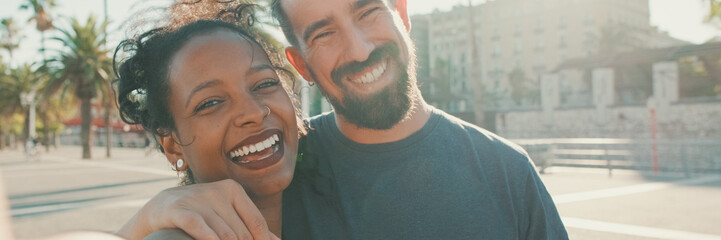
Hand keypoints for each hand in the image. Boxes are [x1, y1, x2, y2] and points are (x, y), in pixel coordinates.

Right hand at [117, 179, 279, 239]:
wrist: (161, 208)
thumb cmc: (201, 212)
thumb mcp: (226, 213)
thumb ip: (249, 225)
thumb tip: (276, 239)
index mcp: (233, 190)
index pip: (256, 222)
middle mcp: (217, 191)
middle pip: (241, 233)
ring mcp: (198, 199)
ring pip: (223, 235)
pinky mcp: (179, 210)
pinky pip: (199, 227)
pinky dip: (208, 238)